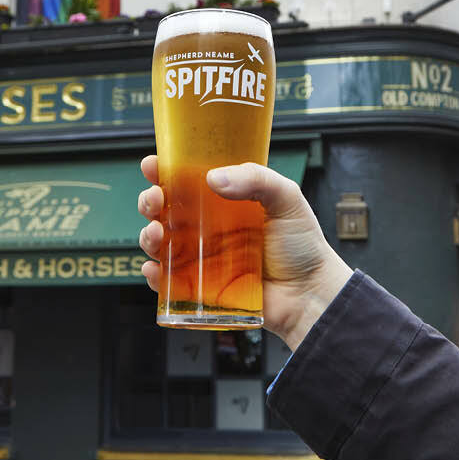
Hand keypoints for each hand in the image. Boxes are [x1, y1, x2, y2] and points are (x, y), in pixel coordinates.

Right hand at [137, 155, 352, 351]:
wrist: (310, 294)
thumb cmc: (302, 246)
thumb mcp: (286, 198)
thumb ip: (255, 179)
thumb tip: (213, 178)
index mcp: (225, 202)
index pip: (187, 180)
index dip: (164, 171)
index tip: (152, 165)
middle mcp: (208, 227)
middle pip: (165, 210)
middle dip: (150, 201)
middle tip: (155, 201)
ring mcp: (202, 258)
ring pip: (161, 244)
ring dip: (148, 236)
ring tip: (157, 235)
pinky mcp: (201, 288)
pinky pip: (168, 282)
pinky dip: (154, 275)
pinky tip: (156, 269)